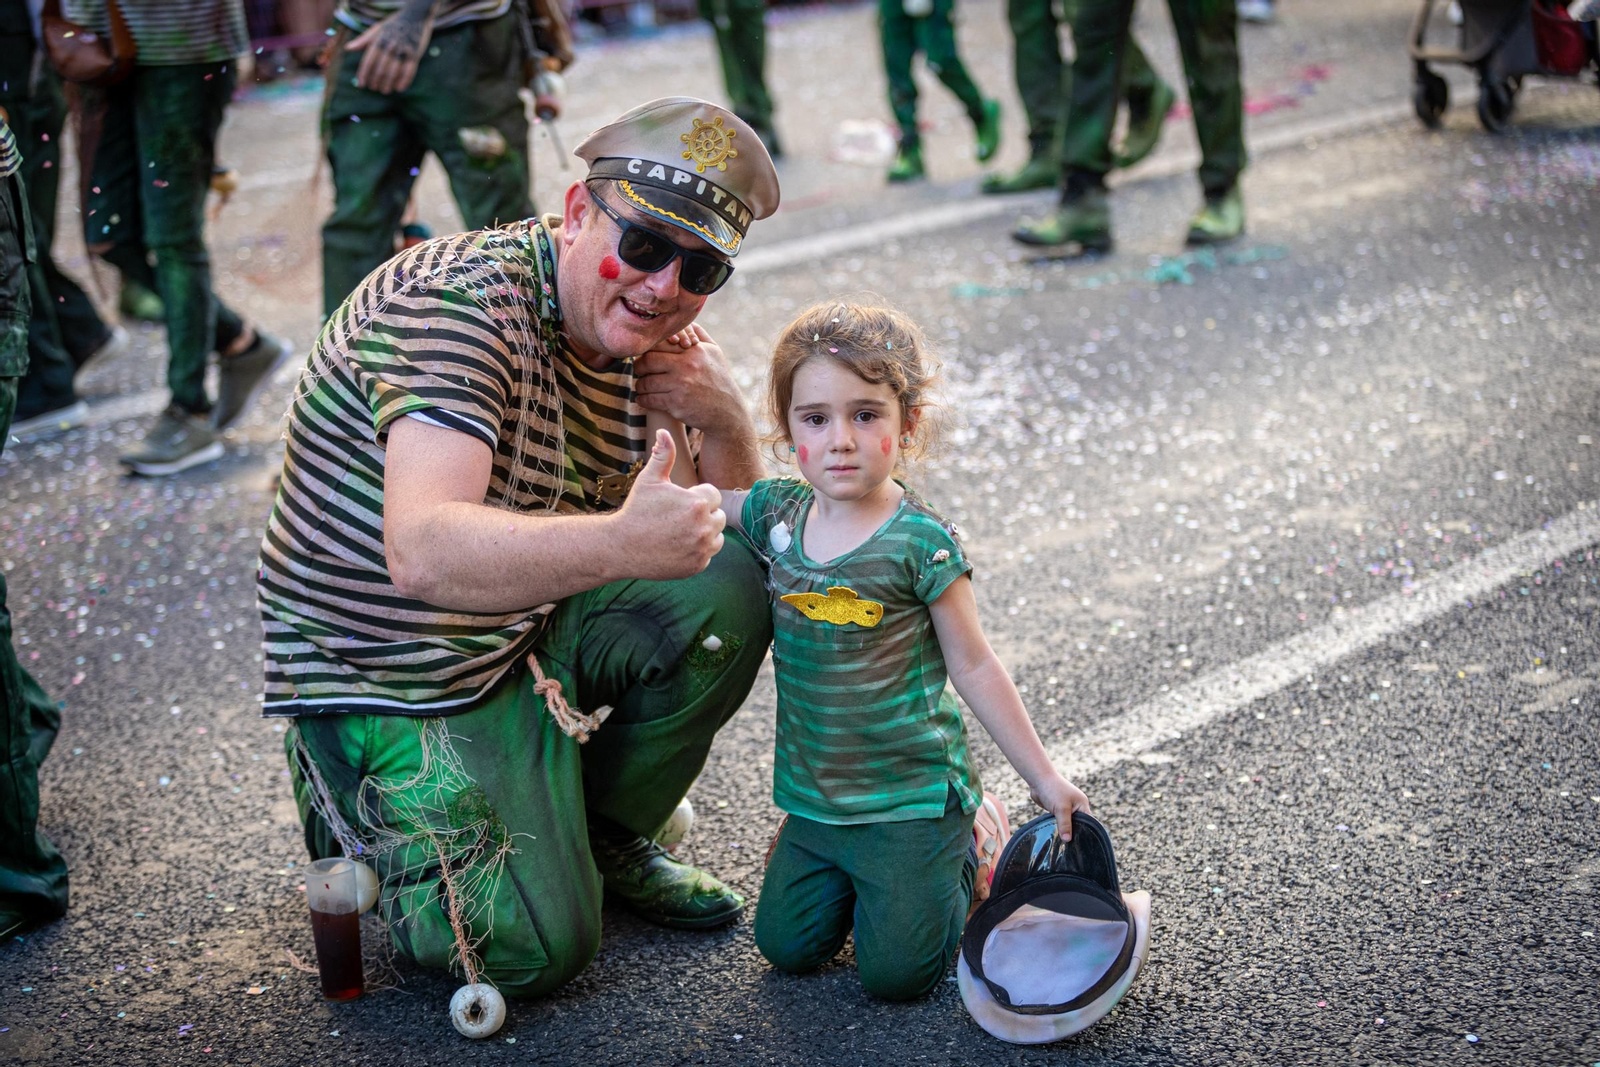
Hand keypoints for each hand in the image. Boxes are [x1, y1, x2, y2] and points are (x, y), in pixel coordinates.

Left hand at [346, 3, 434, 94]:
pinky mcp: (415, 54)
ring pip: (394, 72)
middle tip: (374, 88)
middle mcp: (390, 46)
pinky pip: (409, 71)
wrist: (415, 15)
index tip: (361, 84)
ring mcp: (403, 50)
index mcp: (379, 40)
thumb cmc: (394, 24)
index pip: (368, 61)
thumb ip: (363, 40)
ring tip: (385, 90)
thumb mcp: (377, 29)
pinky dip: (404, 81)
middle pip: (380, 69)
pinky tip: (399, 88)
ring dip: (388, 84)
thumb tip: (347, 49)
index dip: (364, 74)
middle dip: (376, 81)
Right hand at [613, 429, 725, 578]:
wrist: (621, 547)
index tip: (679, 502)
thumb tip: (664, 432)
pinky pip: (708, 554)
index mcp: (698, 503)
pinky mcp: (698, 566)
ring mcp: (702, 548)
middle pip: (718, 516)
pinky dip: (698, 551)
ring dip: (704, 533)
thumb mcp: (649, 480)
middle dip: (703, 515)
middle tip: (677, 518)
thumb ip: (663, 455)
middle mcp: (704, 526)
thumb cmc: (636, 511)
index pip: (713, 495)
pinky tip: (678, 546)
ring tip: (679, 531)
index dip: (696, 497)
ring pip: (717, 536)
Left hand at [633, 324, 750, 436]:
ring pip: (646, 382)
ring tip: (641, 387)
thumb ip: (699, 335)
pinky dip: (642, 400)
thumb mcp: (715, 353)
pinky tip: (643, 399)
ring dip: (640, 385)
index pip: (661, 343)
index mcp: (694, 351)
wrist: (727, 412)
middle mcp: (686, 366)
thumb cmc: (719, 380)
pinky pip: (650, 399)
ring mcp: (681, 386)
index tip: (646, 355)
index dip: (649, 349)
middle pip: (648, 361)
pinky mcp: (676, 404)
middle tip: (639, 370)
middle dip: (639, 366)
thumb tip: (686, 322)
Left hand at [1030, 774, 1090, 840]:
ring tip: (1062, 843)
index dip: (1085, 832)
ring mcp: (1066, 808)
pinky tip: (1055, 835)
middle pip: (1077, 824)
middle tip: (1070, 846)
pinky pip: (1059, 821)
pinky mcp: (1056, 809)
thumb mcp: (1061, 808)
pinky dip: (1057, 826)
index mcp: (1082, 804)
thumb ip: (1065, 824)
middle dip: (1073, 832)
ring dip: (1064, 830)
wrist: (1038, 779)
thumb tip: (1068, 840)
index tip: (1081, 844)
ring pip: (1067, 823)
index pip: (1088, 822)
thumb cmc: (1053, 790)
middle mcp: (1076, 806)